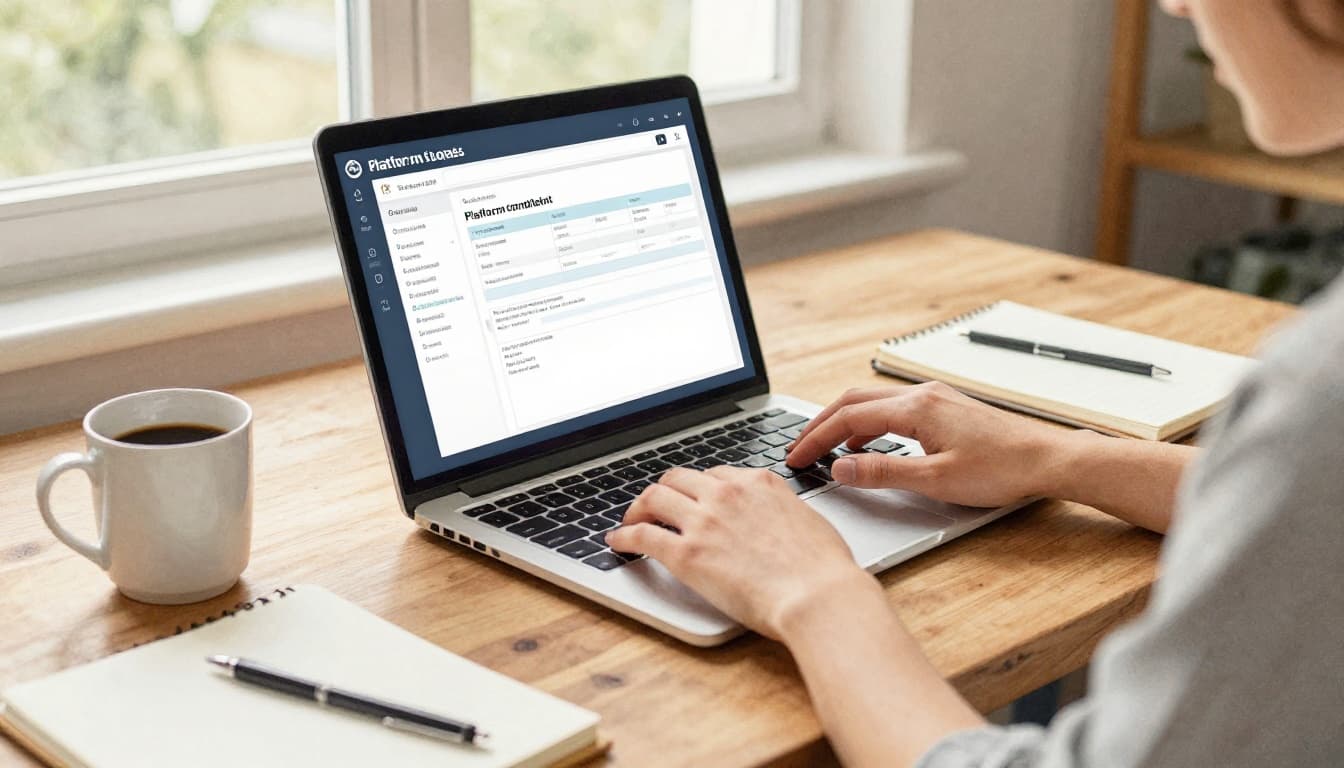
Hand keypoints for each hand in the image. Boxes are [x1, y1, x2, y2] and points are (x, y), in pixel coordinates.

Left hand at [604, 466, 873, 638]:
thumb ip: (783, 513)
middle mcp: (727, 493)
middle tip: (654, 506)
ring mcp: (704, 521)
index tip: (692, 499)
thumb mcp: (808, 521)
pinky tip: (617, 542)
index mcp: (758, 483)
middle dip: (663, 490)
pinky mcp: (687, 553)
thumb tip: (779, 522)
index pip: (716, 474)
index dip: (698, 488)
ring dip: (638, 508)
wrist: (817, 594)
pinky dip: (624, 536)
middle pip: (678, 478)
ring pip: (654, 497)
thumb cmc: (824, 569)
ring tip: (631, 521)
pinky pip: (642, 536)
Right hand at [786, 382, 1069, 507]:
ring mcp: (935, 398)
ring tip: (824, 448)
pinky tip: (867, 445)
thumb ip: (882, 473)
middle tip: (798, 449)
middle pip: (853, 401)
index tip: (796, 457)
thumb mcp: (936, 480)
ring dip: (844, 422)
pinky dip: (868, 423)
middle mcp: (922, 395)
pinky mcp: (945, 407)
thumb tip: (840, 468)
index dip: (816, 439)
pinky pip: (893, 408)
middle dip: (821, 425)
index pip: (848, 418)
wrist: (1049, 459)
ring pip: (872, 403)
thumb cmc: (1002, 470)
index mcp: (915, 408)